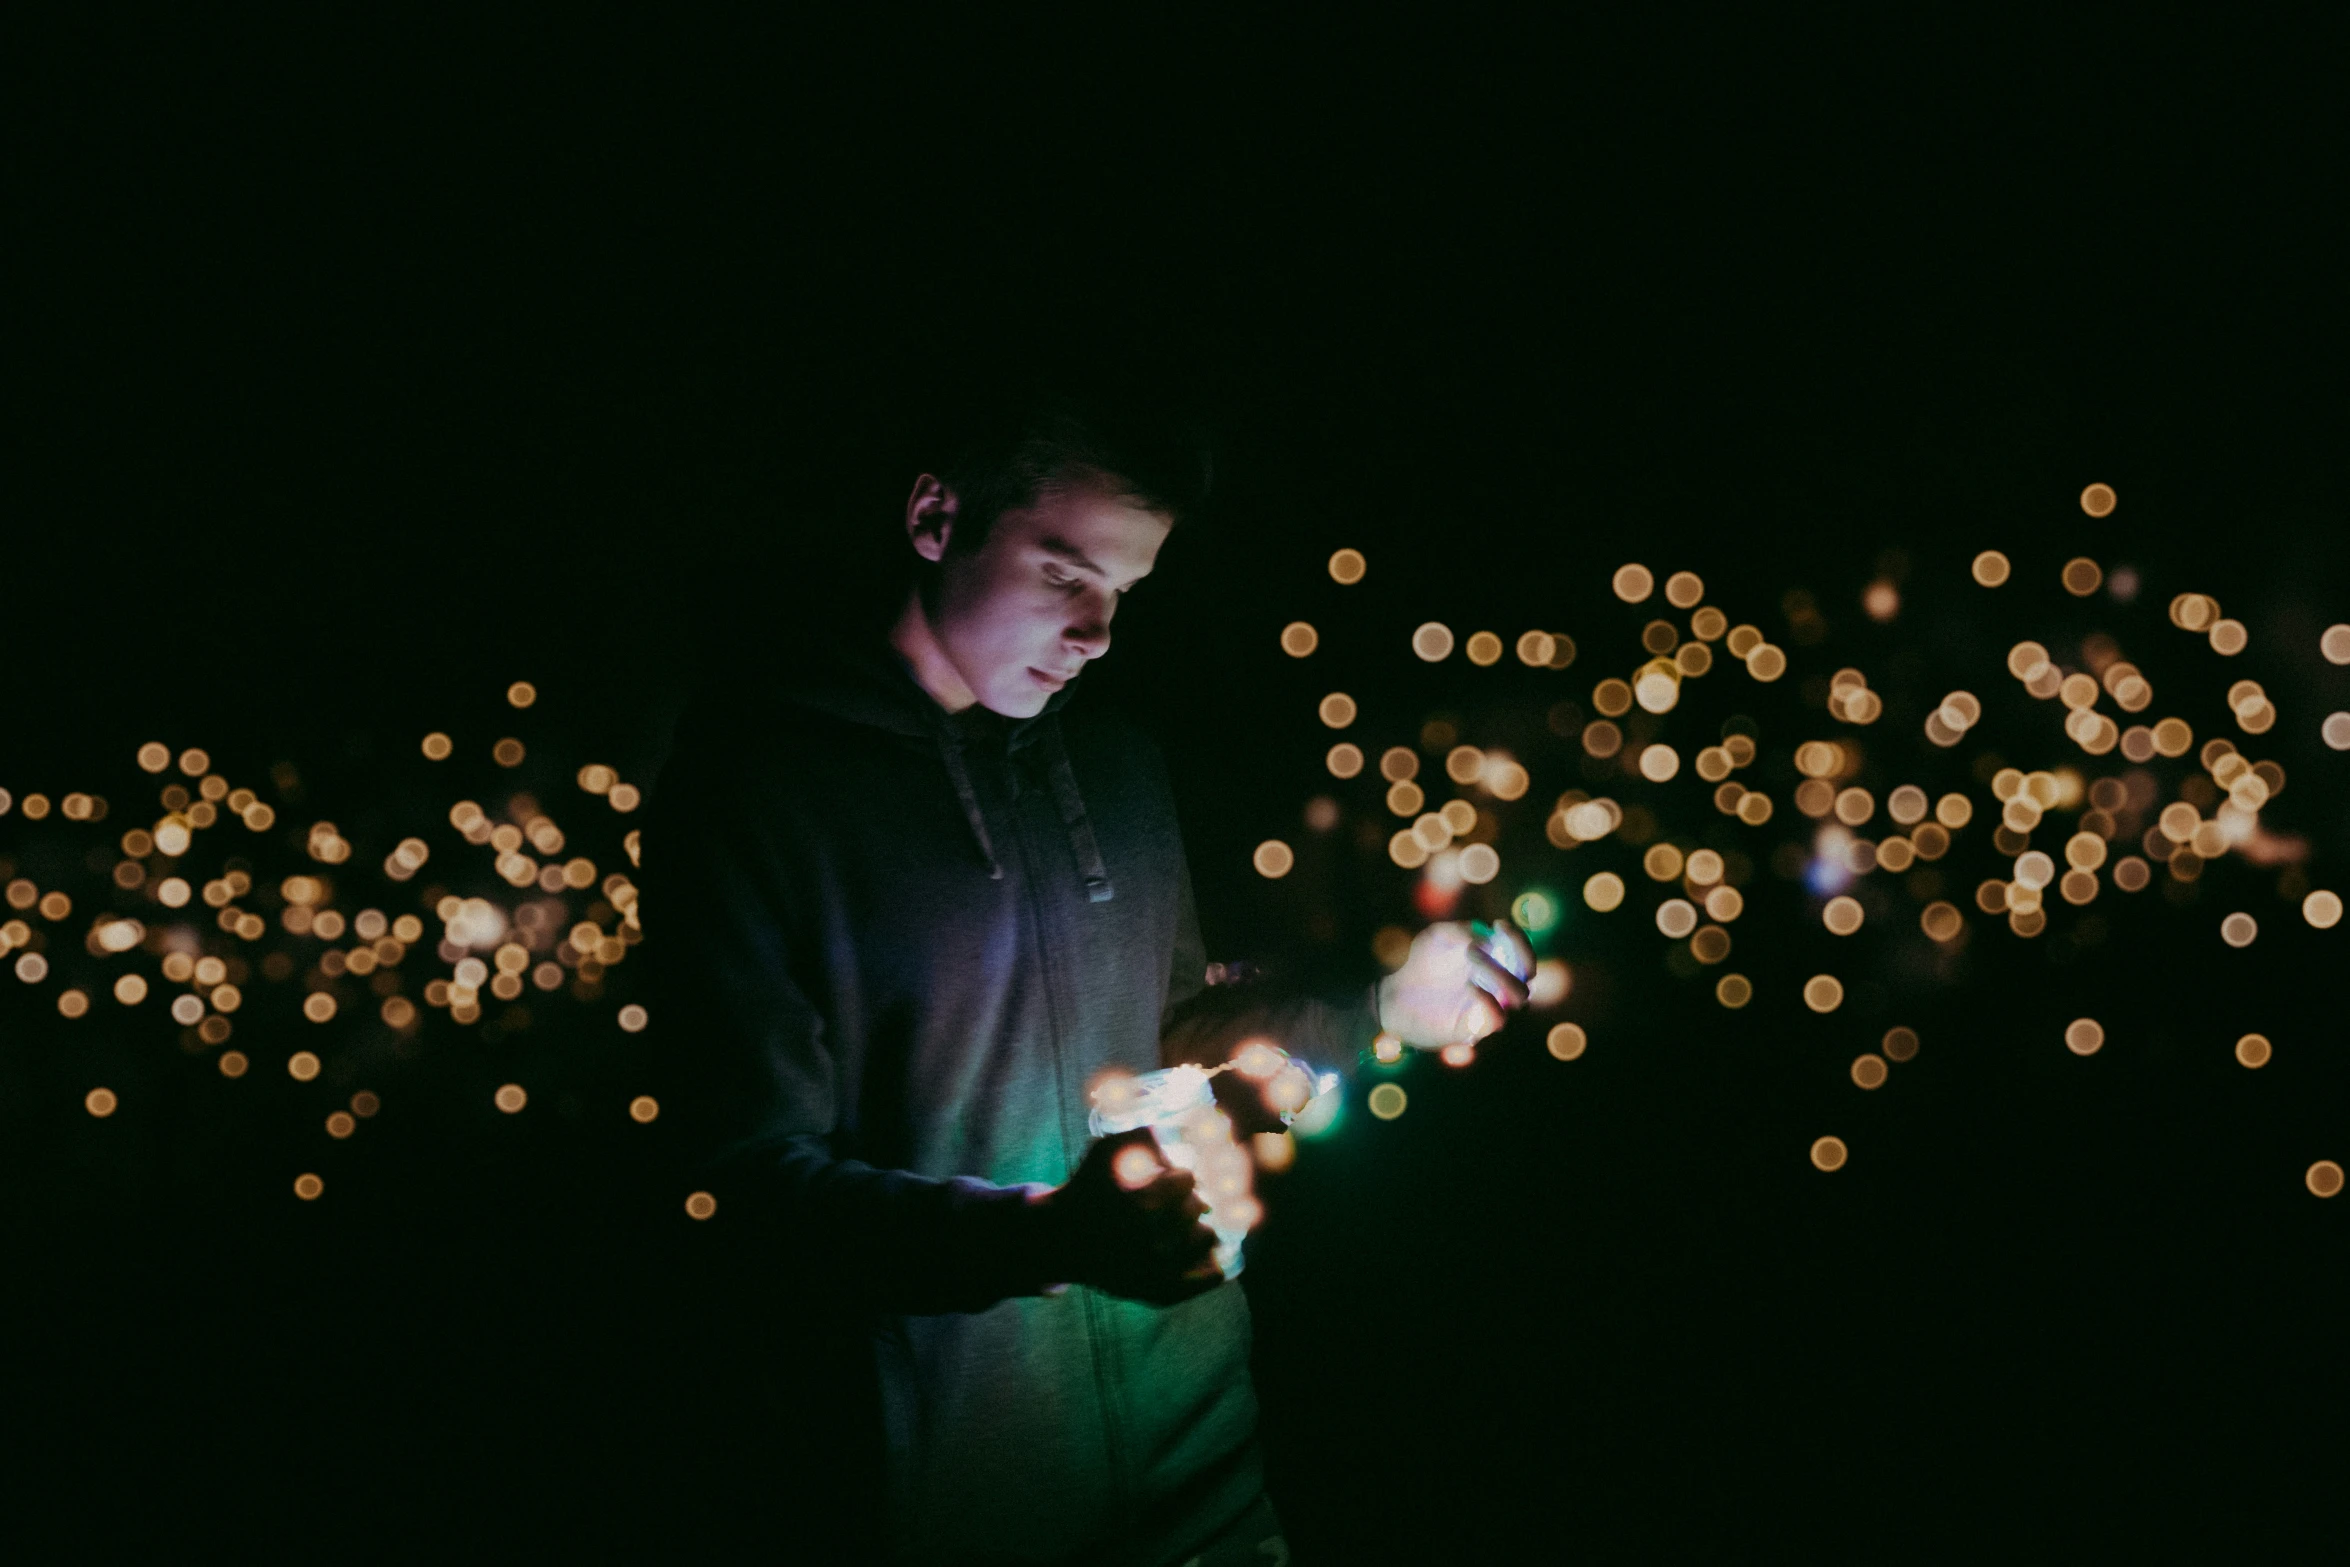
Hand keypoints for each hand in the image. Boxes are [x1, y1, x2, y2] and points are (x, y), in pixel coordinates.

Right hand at [1028, 1129, 1223, 1305]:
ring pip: (1209, 1237)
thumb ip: (1142, 1128)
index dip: (1177, 1175)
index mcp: (1143, 1206)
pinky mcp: (1163, 1293)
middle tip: (1168, 1201)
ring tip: (1178, 1224)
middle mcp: (1154, 1243)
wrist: (1061, 1238)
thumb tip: (1182, 1120)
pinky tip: (1203, 1250)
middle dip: (1185, 1199)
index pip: (1187, 1179)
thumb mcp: (1106, 1150)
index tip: (1168, 1178)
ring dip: (1200, 1226)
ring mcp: (1161, 1272)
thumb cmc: (1088, 1187)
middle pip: (1198, 1206)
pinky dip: (1214, 1262)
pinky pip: (1212, 1274)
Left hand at [1375, 918, 1531, 1050]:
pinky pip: (1498, 1019)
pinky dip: (1489, 999)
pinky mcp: (1475, 1029)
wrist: (1393, 995)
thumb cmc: (1420, 963)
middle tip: (1476, 946)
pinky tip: (1468, 985)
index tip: (1499, 924)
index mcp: (1494, 964)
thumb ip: (1462, 931)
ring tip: (1471, 957)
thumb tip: (1488, 939)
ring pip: (1519, 997)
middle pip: (1527, 975)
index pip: (1523, 953)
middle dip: (1514, 955)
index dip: (1519, 938)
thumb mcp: (1437, 936)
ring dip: (1502, 974)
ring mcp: (1488, 1009)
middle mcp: (1497, 987)